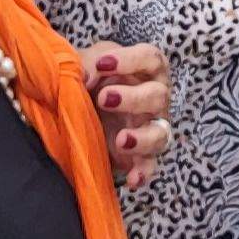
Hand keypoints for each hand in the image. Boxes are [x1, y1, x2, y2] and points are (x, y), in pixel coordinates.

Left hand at [82, 44, 173, 190]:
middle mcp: (154, 99)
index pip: (151, 58)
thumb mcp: (85, 64)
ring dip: (142, 138)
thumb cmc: (90, 80)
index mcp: (144, 71)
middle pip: (158, 96)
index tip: (102, 64)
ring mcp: (150, 128)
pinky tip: (132, 179)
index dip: (131, 60)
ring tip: (120, 140)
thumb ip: (85, 64)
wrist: (78, 110)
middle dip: (133, 98)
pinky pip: (150, 166)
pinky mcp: (140, 156)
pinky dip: (143, 173)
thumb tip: (86, 75)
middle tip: (104, 99)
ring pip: (160, 133)